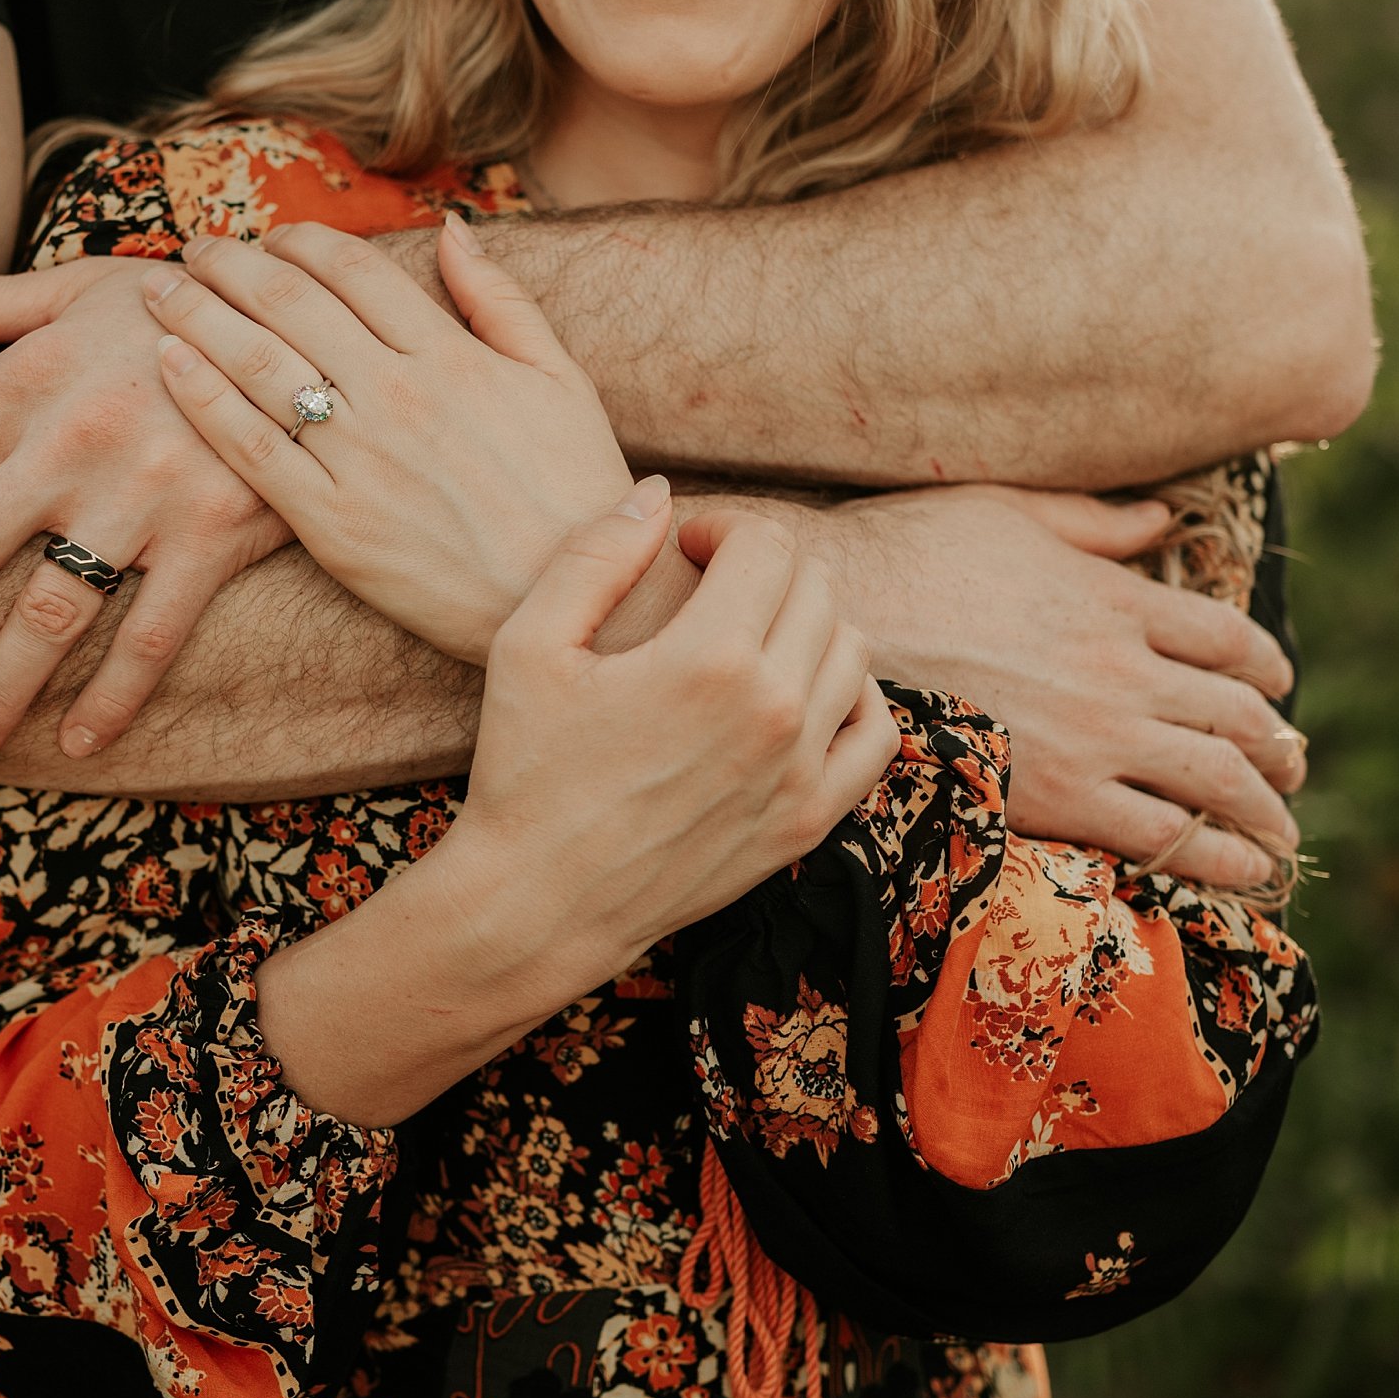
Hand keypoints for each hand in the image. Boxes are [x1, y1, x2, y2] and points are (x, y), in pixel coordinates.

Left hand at [0, 259, 290, 760]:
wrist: (313, 317)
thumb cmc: (179, 304)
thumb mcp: (74, 290)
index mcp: (21, 384)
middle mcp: (69, 444)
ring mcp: (142, 497)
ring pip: (49, 612)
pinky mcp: (215, 536)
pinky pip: (153, 634)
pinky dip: (116, 695)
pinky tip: (79, 742)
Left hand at [147, 216, 634, 661]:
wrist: (572, 600)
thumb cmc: (574, 489)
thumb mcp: (561, 379)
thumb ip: (500, 299)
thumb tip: (452, 229)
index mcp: (451, 354)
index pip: (354, 269)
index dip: (302, 241)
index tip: (273, 238)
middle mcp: (398, 394)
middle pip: (290, 302)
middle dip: (231, 263)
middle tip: (195, 249)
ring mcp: (360, 459)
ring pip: (257, 364)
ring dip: (198, 314)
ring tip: (161, 289)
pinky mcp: (331, 524)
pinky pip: (251, 447)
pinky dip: (203, 396)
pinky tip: (169, 362)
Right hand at [445, 491, 901, 981]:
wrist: (539, 904)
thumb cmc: (523, 771)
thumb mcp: (528, 645)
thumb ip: (595, 554)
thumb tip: (659, 493)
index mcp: (708, 658)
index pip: (765, 546)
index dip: (724, 526)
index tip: (686, 546)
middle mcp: (773, 711)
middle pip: (815, 587)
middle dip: (765, 566)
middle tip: (711, 583)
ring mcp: (800, 772)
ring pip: (851, 649)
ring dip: (806, 620)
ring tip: (749, 633)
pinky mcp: (808, 821)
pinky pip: (875, 733)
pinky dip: (854, 694)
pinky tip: (803, 690)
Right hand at [803, 484, 1305, 888]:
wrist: (837, 626)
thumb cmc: (905, 554)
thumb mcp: (1007, 512)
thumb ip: (1093, 522)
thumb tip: (1162, 518)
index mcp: (1115, 598)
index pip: (1229, 638)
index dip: (1266, 668)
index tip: (1275, 687)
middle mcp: (1123, 668)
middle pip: (1239, 716)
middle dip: (1277, 748)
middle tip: (1289, 767)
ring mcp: (1097, 734)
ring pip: (1219, 779)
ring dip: (1264, 811)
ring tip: (1279, 833)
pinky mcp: (1062, 794)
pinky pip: (1165, 834)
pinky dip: (1217, 856)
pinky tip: (1240, 869)